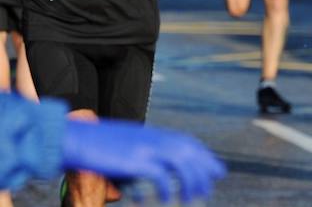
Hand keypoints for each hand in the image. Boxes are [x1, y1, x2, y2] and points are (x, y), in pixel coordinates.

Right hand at [64, 119, 225, 204]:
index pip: (186, 142)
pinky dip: (165, 188)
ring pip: (180, 162)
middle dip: (204, 167)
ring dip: (190, 180)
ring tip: (194, 197)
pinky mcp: (134, 159)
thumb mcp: (124, 148)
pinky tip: (166, 200)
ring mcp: (145, 147)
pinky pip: (158, 175)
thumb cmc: (95, 147)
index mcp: (152, 134)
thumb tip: (146, 186)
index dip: (203, 155)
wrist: (74, 138)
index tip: (215, 168)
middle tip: (214, 183)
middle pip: (188, 151)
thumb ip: (140, 159)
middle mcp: (153, 138)